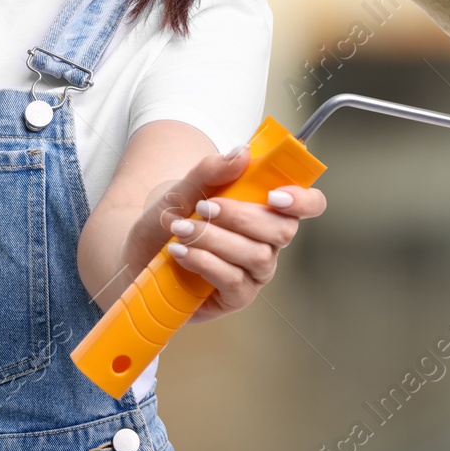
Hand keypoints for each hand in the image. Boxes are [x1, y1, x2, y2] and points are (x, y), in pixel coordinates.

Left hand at [119, 149, 326, 323]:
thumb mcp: (184, 188)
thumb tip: (243, 153)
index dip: (303, 200)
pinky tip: (180, 252)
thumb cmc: (171, 218)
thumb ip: (211, 170)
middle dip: (241, 216)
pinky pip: (234, 281)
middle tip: (203, 207)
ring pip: (256, 256)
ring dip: (215, 239)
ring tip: (181, 229)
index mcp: (266, 209)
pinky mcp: (237, 296)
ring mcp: (255, 272)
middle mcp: (268, 242)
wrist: (140, 251)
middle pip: (282, 230)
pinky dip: (205, 262)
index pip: (310, 204)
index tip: (275, 195)